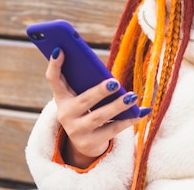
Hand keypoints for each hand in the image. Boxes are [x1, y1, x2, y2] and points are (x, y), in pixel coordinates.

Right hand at [45, 48, 150, 167]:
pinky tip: (140, 112)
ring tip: (132, 97)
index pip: (53, 79)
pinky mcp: (90, 143)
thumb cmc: (85, 109)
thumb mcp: (79, 95)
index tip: (59, 49)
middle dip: (99, 91)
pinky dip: (128, 120)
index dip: (54, 65)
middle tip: (114, 82)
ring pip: (99, 117)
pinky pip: (112, 130)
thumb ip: (85, 81)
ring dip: (117, 106)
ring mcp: (77, 130)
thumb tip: (109, 74)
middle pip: (83, 101)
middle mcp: (65, 114)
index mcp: (62, 97)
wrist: (83, 141)